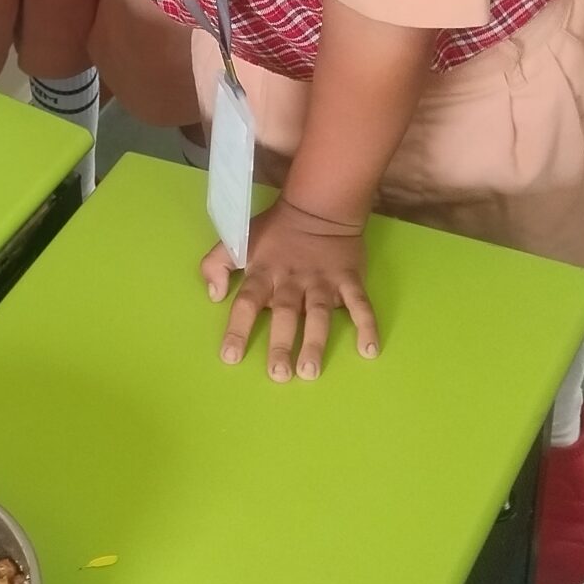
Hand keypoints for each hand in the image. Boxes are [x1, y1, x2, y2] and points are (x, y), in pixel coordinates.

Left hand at [201, 198, 379, 380]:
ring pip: (319, 315)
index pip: (247, 303)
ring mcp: (323, 281)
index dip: (238, 329)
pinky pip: (360, 304)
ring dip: (315, 343)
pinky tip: (369, 350)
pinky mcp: (349, 279)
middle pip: (285, 315)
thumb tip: (214, 295)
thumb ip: (216, 263)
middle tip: (278, 375)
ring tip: (311, 371)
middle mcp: (292, 281)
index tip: (231, 356)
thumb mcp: (239, 239)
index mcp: (264, 273)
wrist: (319, 207)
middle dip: (281, 345)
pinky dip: (366, 325)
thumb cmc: (275, 230)